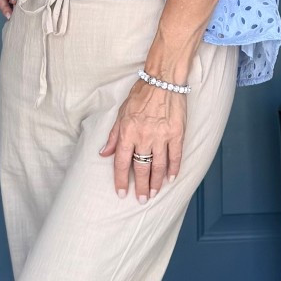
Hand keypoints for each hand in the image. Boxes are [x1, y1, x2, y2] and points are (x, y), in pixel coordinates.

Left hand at [100, 78, 187, 202]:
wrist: (163, 80)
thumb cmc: (140, 95)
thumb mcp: (121, 113)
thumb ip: (113, 136)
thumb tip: (104, 154)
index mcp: (127, 133)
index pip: (122, 163)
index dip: (121, 180)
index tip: (122, 193)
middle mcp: (143, 137)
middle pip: (141, 168)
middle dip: (141, 187)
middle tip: (142, 199)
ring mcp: (161, 136)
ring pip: (158, 166)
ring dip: (156, 182)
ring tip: (154, 193)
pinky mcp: (176, 134)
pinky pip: (175, 156)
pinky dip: (174, 169)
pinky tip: (171, 178)